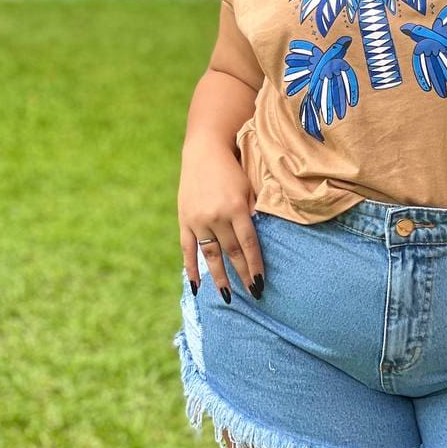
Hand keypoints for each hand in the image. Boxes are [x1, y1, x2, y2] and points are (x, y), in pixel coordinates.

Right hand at [178, 135, 264, 303]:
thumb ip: (253, 211)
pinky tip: (197, 285)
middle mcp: (217, 217)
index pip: (249, 244)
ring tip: (227, 296)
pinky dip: (191, 268)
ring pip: (210, 256)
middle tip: (253, 293)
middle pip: (232, 253)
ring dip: (219, 278)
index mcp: (236, 208)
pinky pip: (188, 250)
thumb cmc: (232, 168)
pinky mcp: (185, 221)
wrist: (204, 151)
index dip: (255, 265)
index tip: (261, 282)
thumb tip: (258, 237)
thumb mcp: (248, 186)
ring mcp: (199, 221)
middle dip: (243, 275)